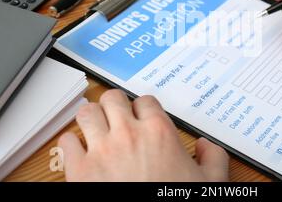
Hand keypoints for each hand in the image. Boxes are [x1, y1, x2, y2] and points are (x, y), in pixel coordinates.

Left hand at [58, 90, 228, 181]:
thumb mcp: (210, 183)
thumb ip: (214, 157)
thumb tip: (205, 145)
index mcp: (159, 132)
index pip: (145, 101)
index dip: (144, 108)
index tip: (143, 118)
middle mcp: (128, 134)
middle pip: (113, 98)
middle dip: (115, 106)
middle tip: (118, 118)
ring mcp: (101, 150)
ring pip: (87, 112)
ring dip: (92, 119)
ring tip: (97, 129)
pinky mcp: (79, 170)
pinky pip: (67, 141)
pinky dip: (72, 143)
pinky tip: (81, 152)